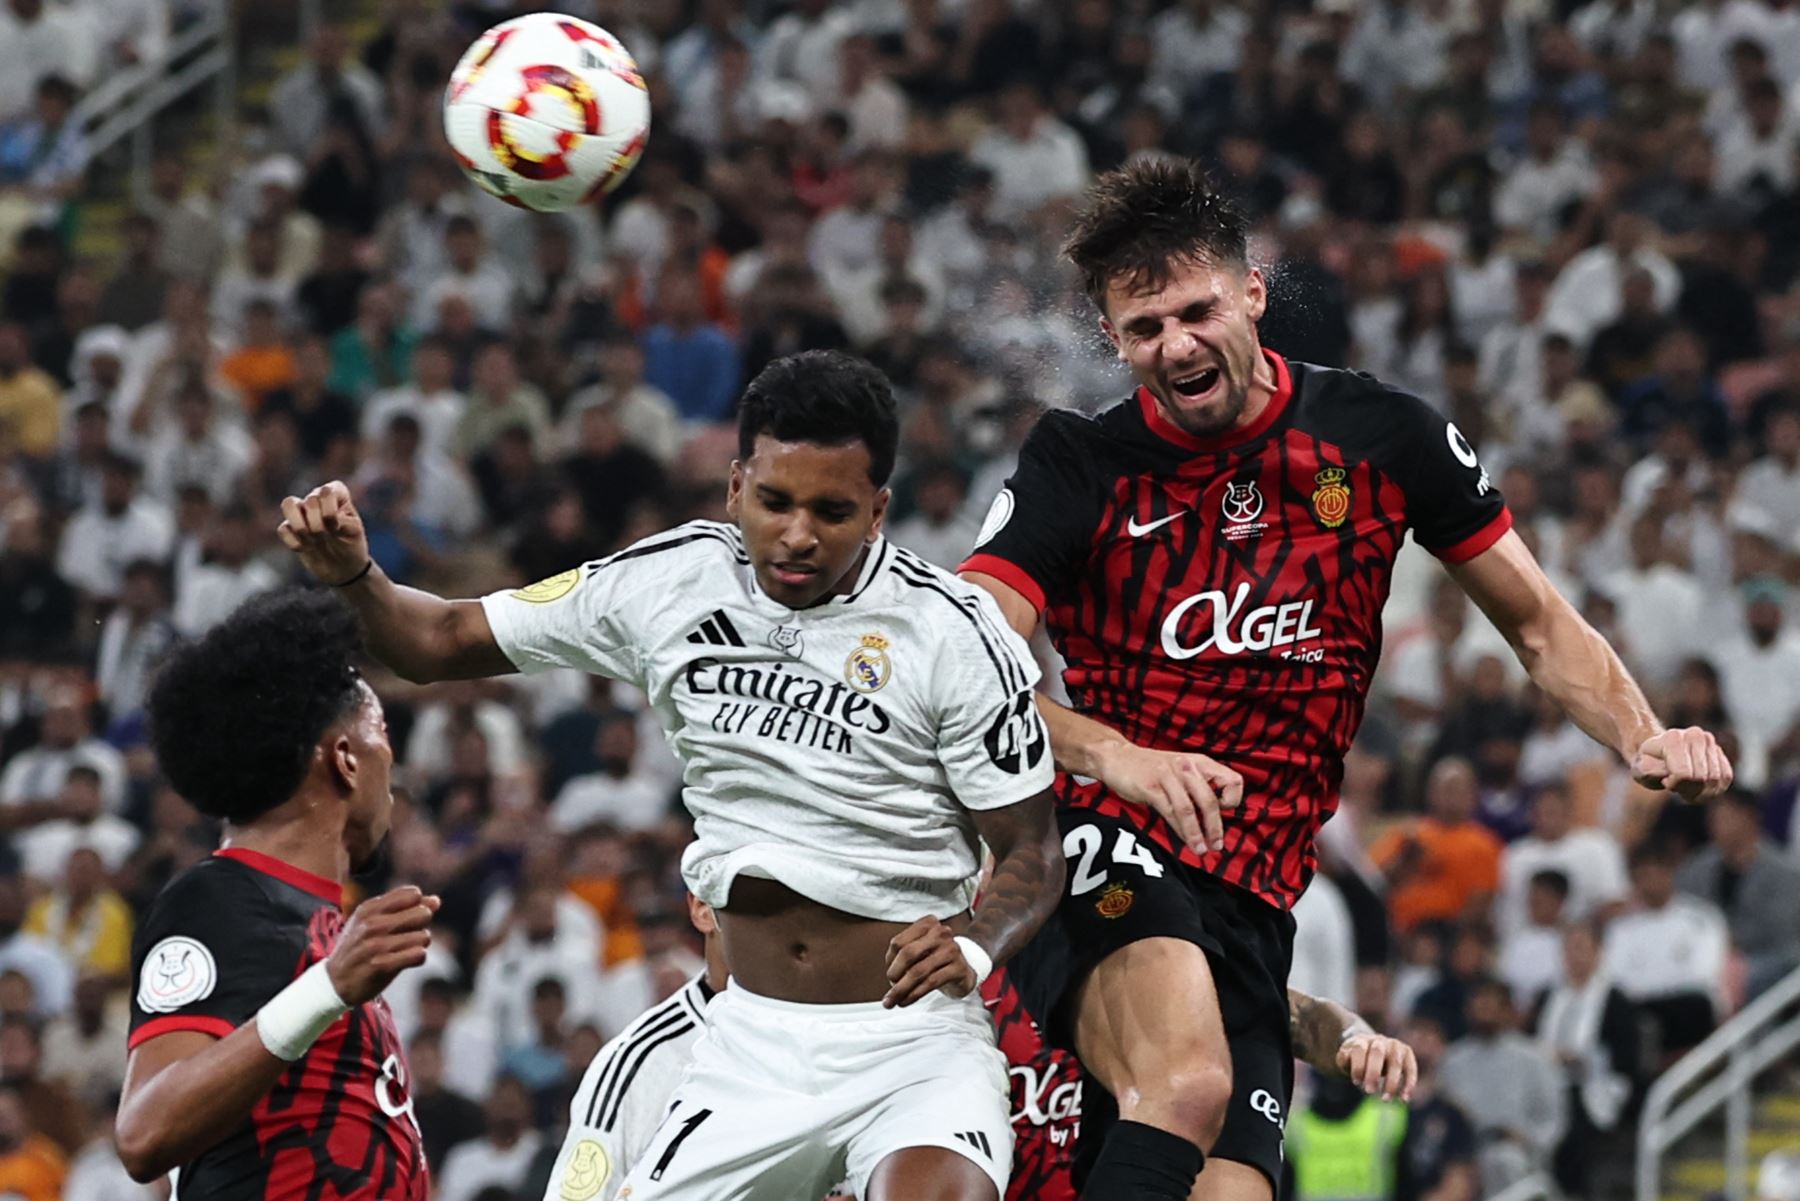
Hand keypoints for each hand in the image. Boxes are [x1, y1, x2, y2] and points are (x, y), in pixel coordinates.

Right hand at [278, 481, 372, 586]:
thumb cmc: (351, 543)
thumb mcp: (354, 531)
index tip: (337, 526)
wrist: (342, 566)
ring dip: (300, 526)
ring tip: (312, 540)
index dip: (330, 510)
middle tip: (327, 536)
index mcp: (335, 494)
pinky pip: (282, 529)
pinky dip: (294, 542)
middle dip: (319, 523)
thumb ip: (342, 520)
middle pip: (310, 500)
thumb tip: (327, 518)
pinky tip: (306, 549)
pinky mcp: (290, 529)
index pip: (327, 491)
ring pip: (288, 504)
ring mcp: (301, 513)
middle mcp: (316, 498)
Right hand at [325, 886, 440, 1005]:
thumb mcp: (372, 921)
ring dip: (420, 944)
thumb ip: (403, 908)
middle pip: (423, 914)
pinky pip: (419, 955)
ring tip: (405, 950)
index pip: (413, 894)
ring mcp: (376, 945)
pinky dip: (417, 958)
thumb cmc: (359, 946)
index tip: (408, 917)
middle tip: (408, 935)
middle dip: (422, 925)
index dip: (418, 905)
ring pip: (423, 936)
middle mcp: (372, 924)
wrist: (334, 981)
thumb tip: (436, 901)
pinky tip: (406, 961)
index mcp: (369, 908)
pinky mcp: (382, 966)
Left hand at [883, 917, 976, 1007]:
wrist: (964, 970)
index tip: (889, 975)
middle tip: (889, 990)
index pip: (898, 942)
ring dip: (901, 989)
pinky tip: (906, 1001)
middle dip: (894, 974)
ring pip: (918, 971)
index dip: (889, 961)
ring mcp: (951, 950)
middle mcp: (941, 933)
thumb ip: (902, 957)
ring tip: (892, 1001)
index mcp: (928, 924)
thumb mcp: (919, 951)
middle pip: (908, 954)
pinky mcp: (959, 968)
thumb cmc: (935, 960)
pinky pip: (930, 982)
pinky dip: (914, 994)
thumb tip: (890, 978)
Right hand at [1094, 743, 1242, 853]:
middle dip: (1215, 828)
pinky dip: (1180, 830)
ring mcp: (1168, 776)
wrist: (1116, 756)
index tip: (1224, 814)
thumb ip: (1196, 789)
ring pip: (1189, 809)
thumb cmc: (1150, 768)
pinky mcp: (1150, 786)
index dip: (1232, 799)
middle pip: (1210, 800)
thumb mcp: (1180, 771)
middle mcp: (1187, 767)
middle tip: (1217, 845)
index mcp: (1199, 763)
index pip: (1232, 780)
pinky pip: (1169, 812)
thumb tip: (1212, 819)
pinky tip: (1184, 840)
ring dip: (1197, 833)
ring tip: (1201, 850)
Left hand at [1337, 1031, 1417, 1101]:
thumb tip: (1347, 1058)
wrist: (1370, 1049)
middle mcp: (1379, 1040)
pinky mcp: (1407, 1054)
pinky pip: (1411, 1069)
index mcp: (1362, 1040)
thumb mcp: (1346, 1059)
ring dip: (1391, 1082)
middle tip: (1369, 1091)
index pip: (1359, 1049)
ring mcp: (1395, 1046)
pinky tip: (1404, 1099)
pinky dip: (1409, 1084)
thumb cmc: (1356, 1059)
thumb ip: (1344, 1058)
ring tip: (1385, 1099)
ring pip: (1396, 1062)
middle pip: (1377, 1052)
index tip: (1356, 1082)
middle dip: (1373, 1073)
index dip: (1358, 1066)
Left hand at [1632, 727, 1731, 800]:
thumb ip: (1649, 771)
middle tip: (1675, 785)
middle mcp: (1695, 735)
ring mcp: (1710, 742)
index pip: (1684, 774)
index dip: (1675, 785)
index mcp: (1673, 738)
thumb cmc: (1647, 763)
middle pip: (1701, 779)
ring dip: (1700, 792)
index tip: (1665, 781)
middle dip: (1688, 790)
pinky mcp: (1720, 753)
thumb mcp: (1639, 769)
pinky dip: (1712, 789)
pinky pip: (1725, 779)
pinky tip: (1698, 786)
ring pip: (1716, 781)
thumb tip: (1666, 773)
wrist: (1657, 752)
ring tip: (1685, 785)